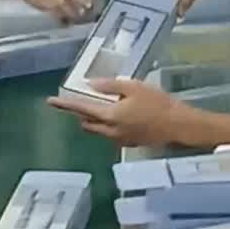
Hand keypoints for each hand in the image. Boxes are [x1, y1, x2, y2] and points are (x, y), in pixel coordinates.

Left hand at [49, 79, 184, 146]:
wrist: (178, 125)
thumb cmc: (158, 103)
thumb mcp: (133, 87)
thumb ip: (110, 86)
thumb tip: (90, 85)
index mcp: (109, 116)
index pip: (81, 109)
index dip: (65, 105)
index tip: (51, 101)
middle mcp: (110, 131)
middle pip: (87, 124)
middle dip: (81, 114)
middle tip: (83, 101)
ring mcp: (119, 140)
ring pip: (98, 131)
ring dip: (95, 120)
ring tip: (106, 106)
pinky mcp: (129, 143)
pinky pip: (111, 135)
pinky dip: (109, 126)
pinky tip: (121, 116)